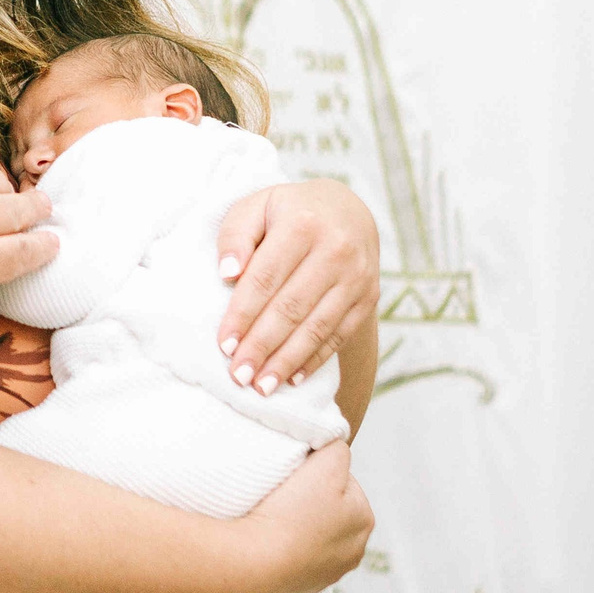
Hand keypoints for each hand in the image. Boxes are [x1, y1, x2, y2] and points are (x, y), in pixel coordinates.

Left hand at [216, 179, 378, 394]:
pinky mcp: (369, 296)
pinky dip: (315, 359)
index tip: (224, 345)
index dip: (244, 314)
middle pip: (292, 307)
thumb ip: (236, 235)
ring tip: (262, 386)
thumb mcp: (257, 206)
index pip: (266, 277)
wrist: (347, 210)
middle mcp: (336, 249)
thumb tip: (228, 274)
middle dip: (262, 346)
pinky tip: (292, 378)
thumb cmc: (289, 212)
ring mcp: (357, 276)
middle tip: (239, 375)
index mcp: (303, 223)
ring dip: (287, 361)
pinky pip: (339, 334)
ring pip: (317, 327)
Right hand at [236, 442, 374, 592]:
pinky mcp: (303, 589)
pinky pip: (294, 557)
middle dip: (309, 501)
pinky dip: (284, 549)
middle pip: (328, 508)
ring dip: (296, 525)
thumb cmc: (291, 512)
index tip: (294, 477)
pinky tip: (269, 543)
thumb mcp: (326, 462)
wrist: (255, 565)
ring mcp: (328, 573)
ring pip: (311, 533)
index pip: (341, 480)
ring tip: (273, 521)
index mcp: (365, 519)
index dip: (316, 473)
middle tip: (282, 498)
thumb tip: (334, 449)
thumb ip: (338, 448)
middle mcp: (354, 550)